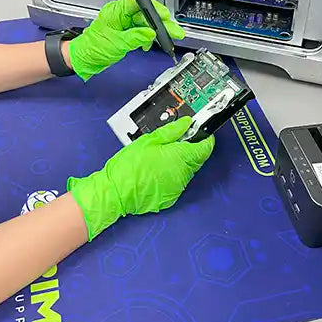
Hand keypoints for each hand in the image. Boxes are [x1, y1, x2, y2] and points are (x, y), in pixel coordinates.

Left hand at [67, 0, 184, 80]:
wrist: (84, 59)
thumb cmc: (92, 48)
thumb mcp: (117, 44)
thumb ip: (136, 37)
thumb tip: (151, 33)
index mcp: (115, 12)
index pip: (137, 3)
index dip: (153, 8)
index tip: (164, 15)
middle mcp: (120, 14)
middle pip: (145, 14)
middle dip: (160, 23)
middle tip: (173, 30)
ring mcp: (123, 22)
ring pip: (145, 23)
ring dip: (155, 31)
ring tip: (166, 39)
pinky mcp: (125, 31)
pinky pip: (140, 30)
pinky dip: (147, 37)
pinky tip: (148, 44)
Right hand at [67, 117, 214, 239]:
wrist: (115, 193)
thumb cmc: (128, 167)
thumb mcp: (148, 141)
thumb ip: (171, 131)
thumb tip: (185, 124)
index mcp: (180, 157)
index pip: (205, 148)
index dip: (206, 138)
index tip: (202, 133)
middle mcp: (183, 174)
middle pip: (197, 159)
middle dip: (190, 149)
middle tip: (174, 142)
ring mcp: (177, 187)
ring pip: (187, 171)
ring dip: (180, 163)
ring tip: (159, 158)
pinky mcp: (171, 198)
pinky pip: (177, 182)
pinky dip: (171, 175)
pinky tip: (156, 171)